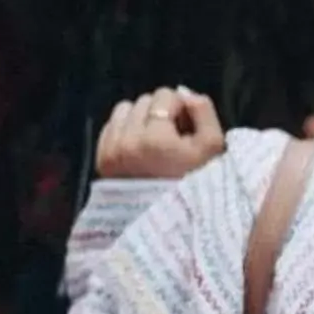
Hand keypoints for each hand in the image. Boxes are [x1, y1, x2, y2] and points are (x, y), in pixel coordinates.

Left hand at [97, 87, 225, 180]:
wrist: (167, 220)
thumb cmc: (194, 181)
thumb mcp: (212, 147)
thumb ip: (203, 112)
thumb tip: (186, 93)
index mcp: (155, 138)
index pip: (165, 95)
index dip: (180, 107)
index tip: (185, 128)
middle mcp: (127, 141)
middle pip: (144, 101)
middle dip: (160, 112)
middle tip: (171, 135)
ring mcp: (110, 150)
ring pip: (124, 109)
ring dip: (140, 117)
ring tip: (154, 138)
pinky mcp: (100, 157)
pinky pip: (111, 125)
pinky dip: (125, 128)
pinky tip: (138, 145)